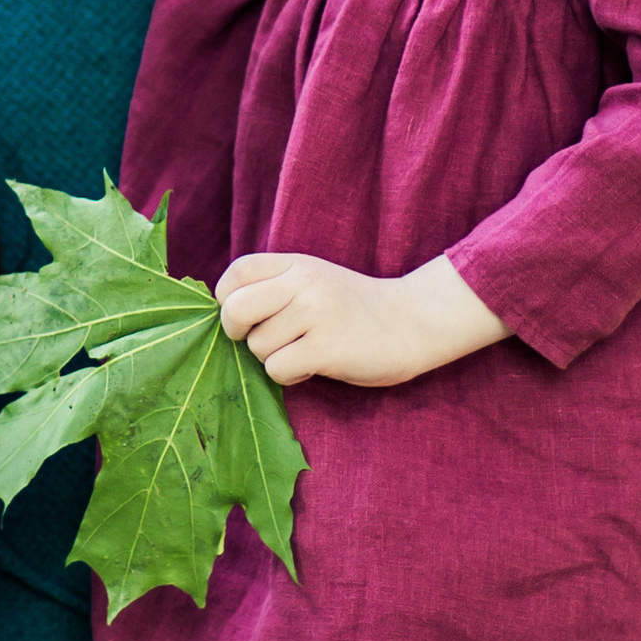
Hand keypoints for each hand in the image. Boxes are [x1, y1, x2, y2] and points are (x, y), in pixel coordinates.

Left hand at [218, 251, 508, 388]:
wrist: (414, 321)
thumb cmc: (357, 308)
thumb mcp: (316, 280)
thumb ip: (277, 287)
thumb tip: (226, 315)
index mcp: (297, 264)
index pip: (237, 272)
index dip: (227, 298)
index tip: (244, 316)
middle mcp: (303, 284)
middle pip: (235, 310)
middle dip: (238, 333)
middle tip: (261, 341)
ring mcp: (315, 314)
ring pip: (257, 346)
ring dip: (273, 358)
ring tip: (303, 352)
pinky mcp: (326, 348)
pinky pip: (278, 369)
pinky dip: (289, 377)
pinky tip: (311, 368)